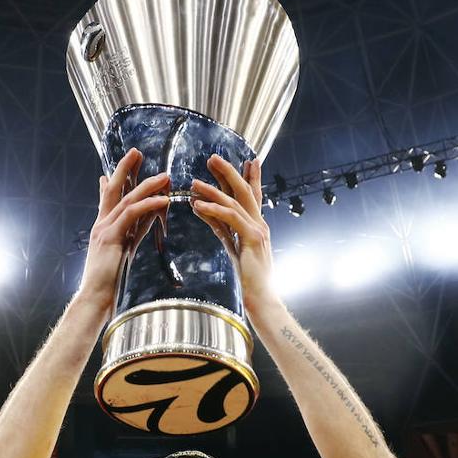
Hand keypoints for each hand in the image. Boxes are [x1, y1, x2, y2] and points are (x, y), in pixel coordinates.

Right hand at [78, 148, 170, 310]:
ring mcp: (104, 229)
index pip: (111, 197)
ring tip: (164, 176)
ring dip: (146, 185)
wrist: (95, 297)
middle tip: (136, 152)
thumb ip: (136, 229)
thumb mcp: (125, 249)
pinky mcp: (110, 237)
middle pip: (113, 190)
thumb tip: (149, 215)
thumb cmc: (109, 279)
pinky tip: (163, 200)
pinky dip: (148, 205)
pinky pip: (131, 215)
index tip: (129, 163)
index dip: (119, 178)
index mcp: (104, 227)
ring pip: (125, 199)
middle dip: (126, 169)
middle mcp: (101, 224)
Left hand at [191, 154, 276, 308]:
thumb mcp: (231, 245)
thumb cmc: (249, 277)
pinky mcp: (252, 239)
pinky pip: (231, 218)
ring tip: (195, 182)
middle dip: (229, 172)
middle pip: (245, 191)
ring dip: (214, 190)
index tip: (246, 160)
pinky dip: (214, 209)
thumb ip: (220, 225)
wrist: (261, 298)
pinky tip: (198, 205)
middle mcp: (260, 224)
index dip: (248, 177)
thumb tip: (202, 209)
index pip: (252, 195)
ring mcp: (258, 230)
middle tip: (212, 158)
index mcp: (257, 225)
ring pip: (236, 201)